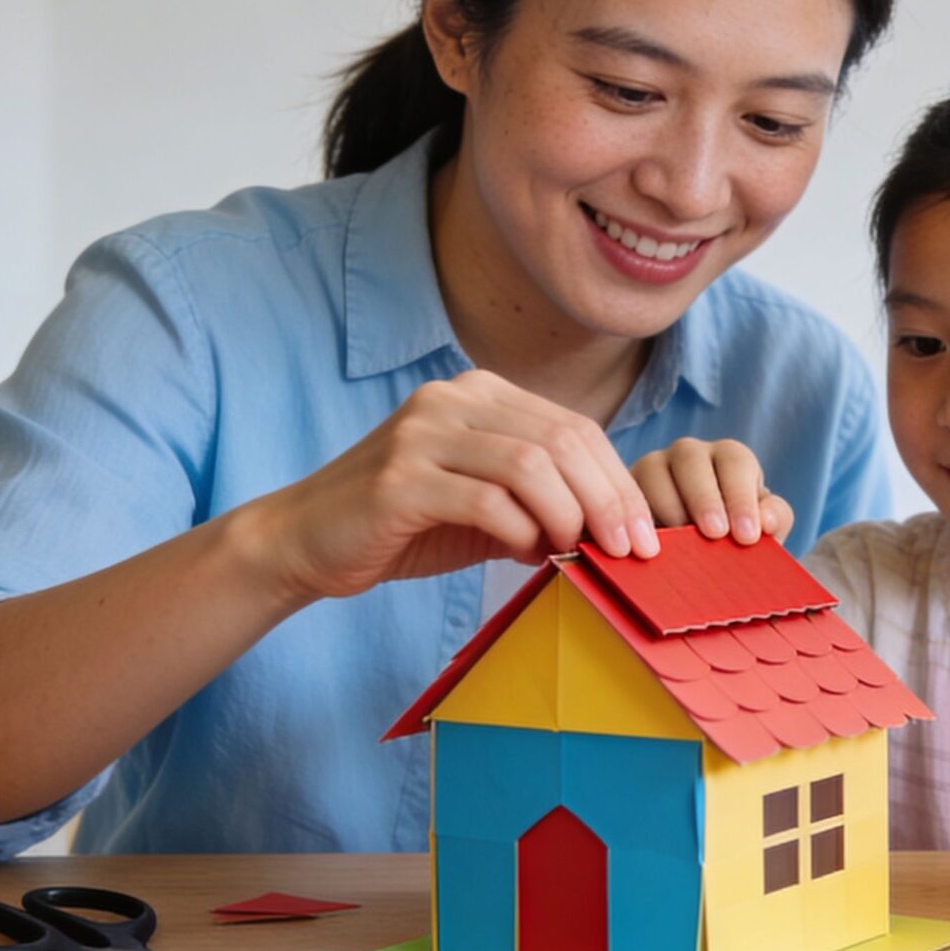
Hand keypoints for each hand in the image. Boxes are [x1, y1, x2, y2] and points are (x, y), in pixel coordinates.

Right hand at [235, 371, 659, 604]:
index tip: (644, 533)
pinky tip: (526, 556)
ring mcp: (422, 434)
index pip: (574, 428)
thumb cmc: (403, 525)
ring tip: (583, 555)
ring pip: (529, 465)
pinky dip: (520, 532)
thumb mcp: (483, 506)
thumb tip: (612, 532)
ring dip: (570, 516)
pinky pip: (485, 500)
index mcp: (478, 395)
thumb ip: (539, 503)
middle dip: (608, 499)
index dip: (618, 480)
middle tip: (631, 551)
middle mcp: (452, 400)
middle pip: (561, 440)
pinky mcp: (399, 479)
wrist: (305, 540)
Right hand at [630, 438, 793, 543]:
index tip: (747, 536)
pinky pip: (623, 499)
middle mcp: (687, 456)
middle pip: (690, 458)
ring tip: (680, 546)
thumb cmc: (734, 537)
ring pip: (651, 473)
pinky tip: (644, 548)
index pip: (735, 461)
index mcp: (727, 458)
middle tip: (715, 535)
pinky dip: (633, 522)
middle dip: (704, 498)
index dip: (741, 497)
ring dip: (666, 508)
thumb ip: (774, 520)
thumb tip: (766, 521)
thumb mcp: (761, 529)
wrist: (700, 560)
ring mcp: (651, 469)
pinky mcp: (624, 492)